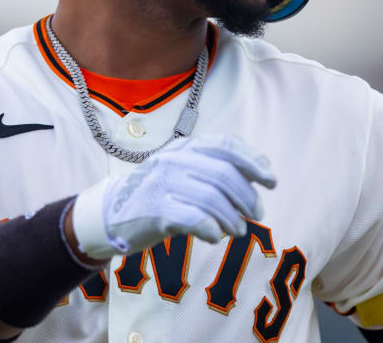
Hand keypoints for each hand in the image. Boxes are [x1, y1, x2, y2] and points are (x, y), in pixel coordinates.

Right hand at [72, 135, 276, 259]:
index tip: (271, 180)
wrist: (111, 212)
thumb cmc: (159, 193)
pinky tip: (215, 236)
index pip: (226, 145)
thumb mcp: (185, 171)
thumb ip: (217, 168)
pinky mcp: (154, 210)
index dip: (253, 161)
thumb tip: (263, 173)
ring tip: (238, 229)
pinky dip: (212, 229)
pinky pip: (194, 219)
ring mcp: (162, 184)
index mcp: (185, 147)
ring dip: (232, 218)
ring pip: (212, 198)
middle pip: (224, 175)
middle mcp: (174, 160)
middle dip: (247, 197)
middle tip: (257, 215)